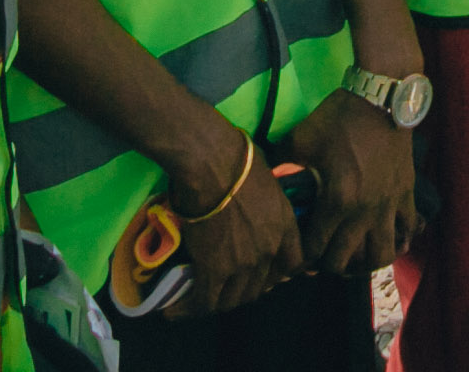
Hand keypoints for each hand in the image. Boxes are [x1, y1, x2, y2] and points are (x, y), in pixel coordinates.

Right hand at [160, 121, 302, 317]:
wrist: (213, 162)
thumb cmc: (238, 158)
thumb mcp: (269, 179)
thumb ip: (269, 201)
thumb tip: (257, 204)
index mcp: (286, 225)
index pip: (293, 265)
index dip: (278, 273)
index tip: (265, 273)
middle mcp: (270, 249)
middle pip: (260, 287)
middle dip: (243, 290)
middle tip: (225, 286)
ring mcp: (244, 263)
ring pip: (233, 299)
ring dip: (216, 302)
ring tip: (200, 300)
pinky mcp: (215, 270)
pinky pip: (204, 302)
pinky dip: (188, 309)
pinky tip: (174, 311)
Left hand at [282, 87, 415, 277]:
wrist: (382, 97)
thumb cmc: (338, 118)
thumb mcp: (301, 140)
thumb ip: (281, 165)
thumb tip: (263, 180)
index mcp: (336, 200)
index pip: (315, 250)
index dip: (302, 259)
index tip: (297, 254)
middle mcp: (364, 211)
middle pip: (344, 262)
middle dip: (328, 263)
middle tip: (321, 254)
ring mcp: (389, 205)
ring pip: (380, 255)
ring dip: (363, 261)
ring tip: (354, 253)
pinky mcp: (406, 194)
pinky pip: (407, 232)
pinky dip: (396, 242)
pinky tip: (384, 237)